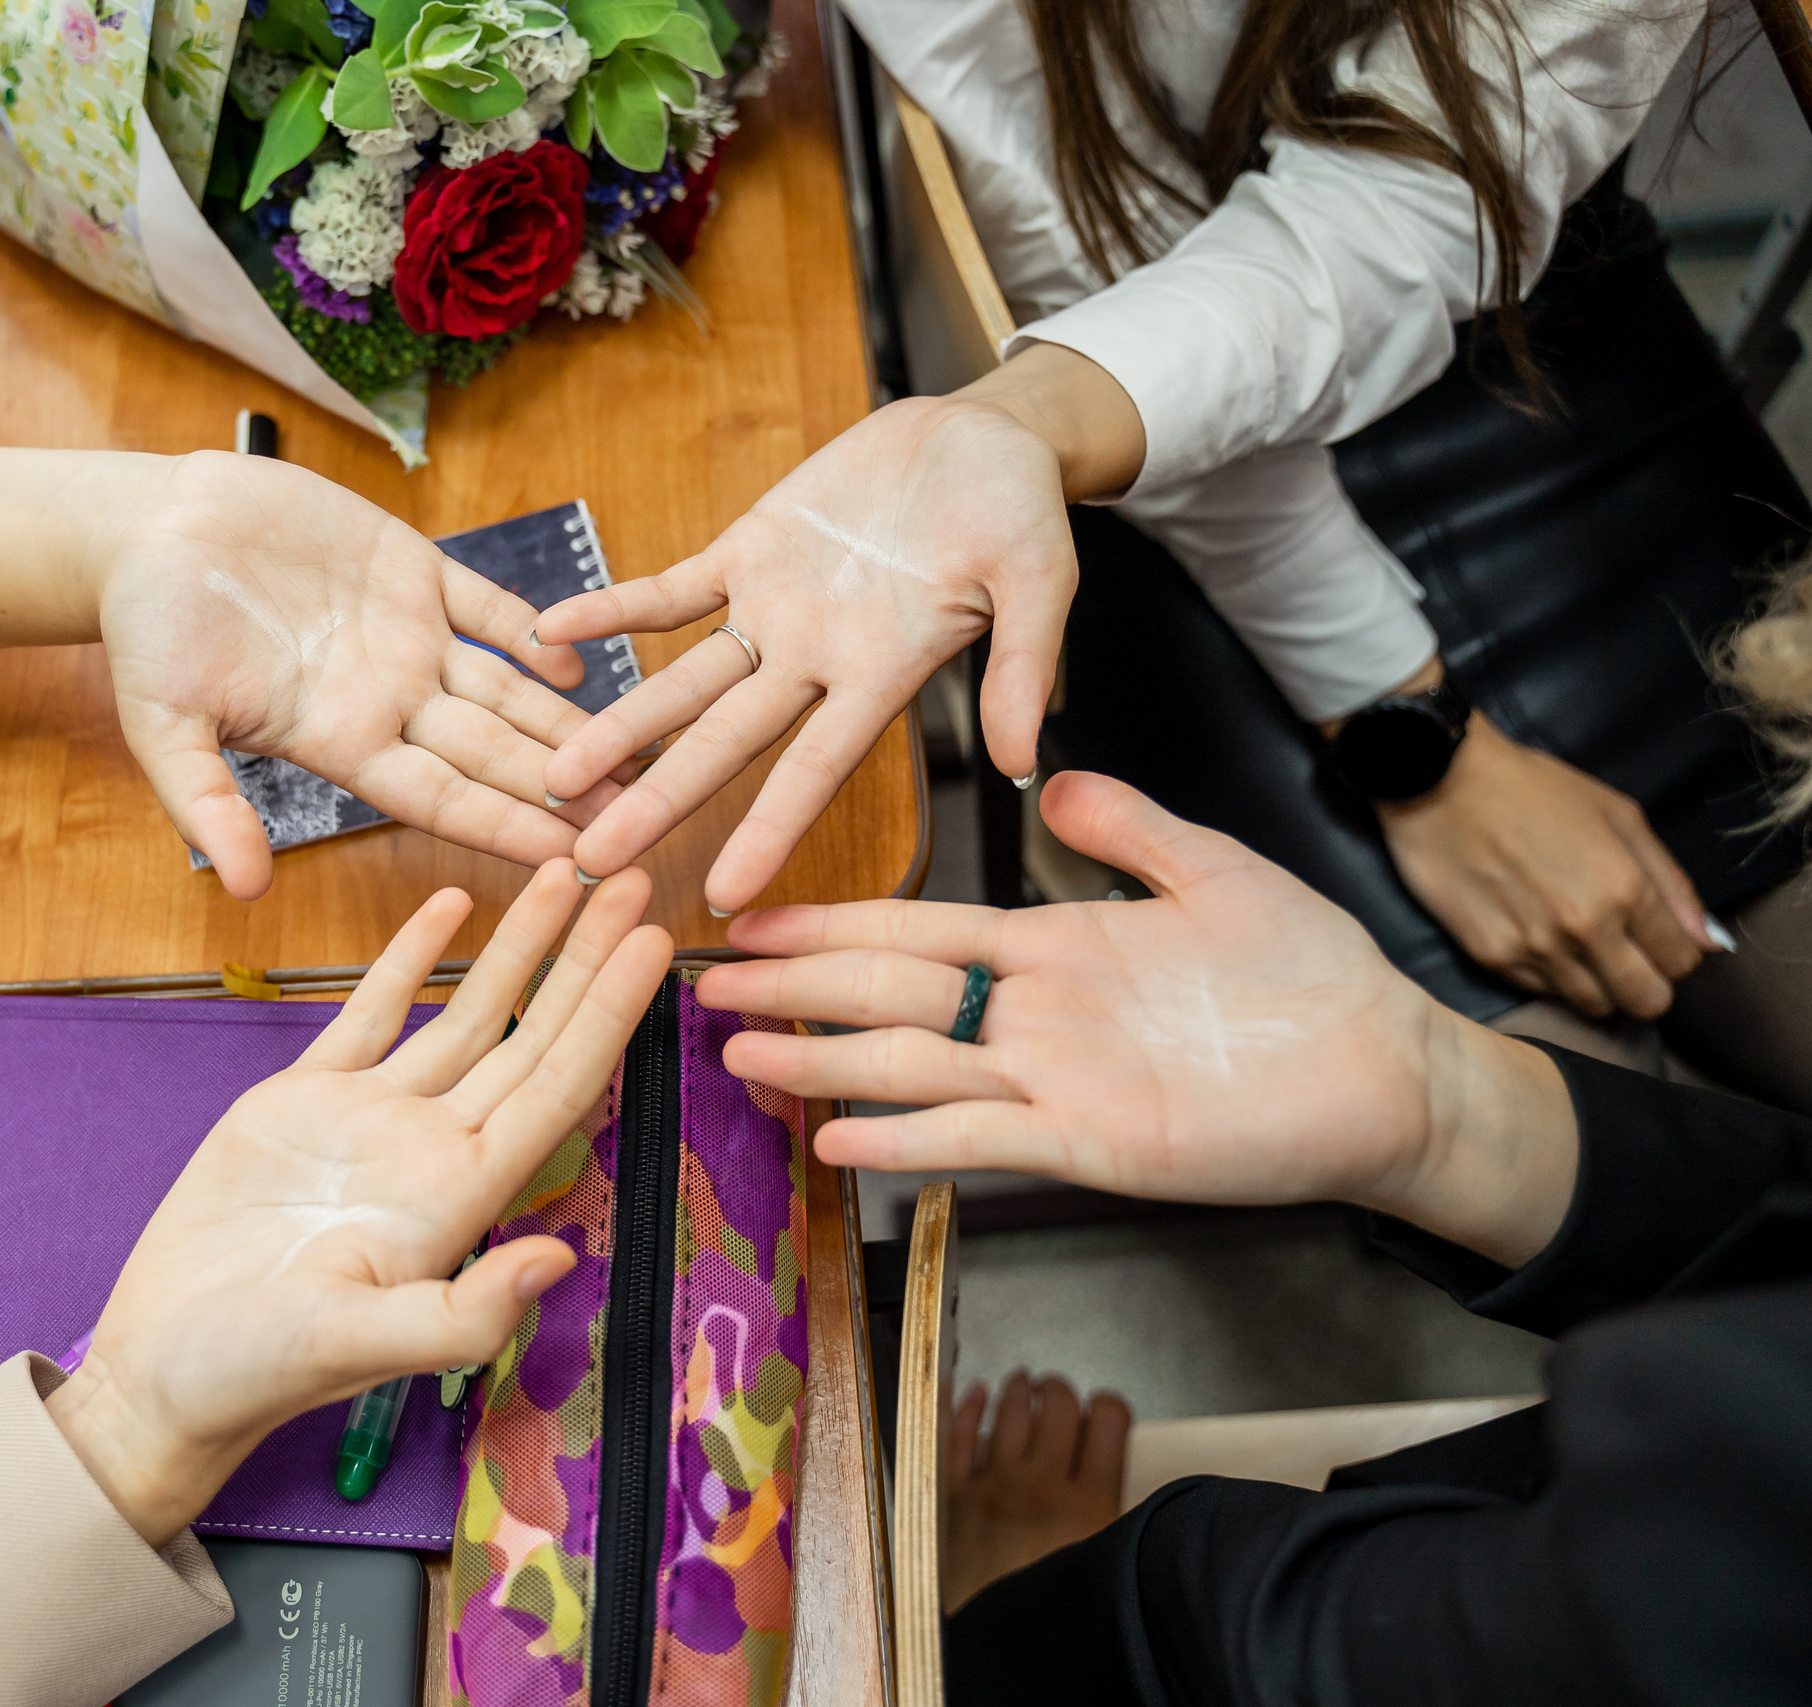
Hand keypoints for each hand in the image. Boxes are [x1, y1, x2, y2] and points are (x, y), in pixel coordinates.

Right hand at [0, 446, 625, 900]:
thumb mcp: (163, 727)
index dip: (509, 827)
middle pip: (494, 754)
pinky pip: (487, 605)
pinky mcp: (410, 569)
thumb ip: (208, 806)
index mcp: (339, 741)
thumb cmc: (146, 630)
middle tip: (638, 823)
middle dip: (563, 790)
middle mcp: (386, 698)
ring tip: (637, 755)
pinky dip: (534, 628)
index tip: (572, 861)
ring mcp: (405, 636)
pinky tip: (584, 657)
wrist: (146, 529)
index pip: (443, 799)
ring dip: (568, 722)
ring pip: (506, 689)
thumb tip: (244, 890)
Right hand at [43, 859, 673, 1544]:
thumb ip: (458, 1314)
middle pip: (532, 1035)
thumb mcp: (357, 1344)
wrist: (167, 1370)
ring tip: (561, 873)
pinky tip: (450, 907)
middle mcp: (434, 1149)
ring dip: (518, 946)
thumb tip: (559, 1261)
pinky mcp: (305, 1100)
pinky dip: (411, 957)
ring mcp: (374, 1120)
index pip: (557, 1087)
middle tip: (634, 877)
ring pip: (467, 1013)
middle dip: (584, 958)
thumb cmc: (256, 1371)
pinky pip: (374, 1012)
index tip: (654, 946)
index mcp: (460, 1198)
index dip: (608, 1015)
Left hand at [533, 345, 1141, 912]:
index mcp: (882, 676)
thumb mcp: (1041, 582)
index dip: (767, 831)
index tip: (721, 896)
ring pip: (683, 683)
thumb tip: (1019, 762)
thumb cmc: (1022, 509)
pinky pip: (668, 591)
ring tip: (554, 777)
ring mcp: (775, 609)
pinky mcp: (749, 549)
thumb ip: (1021, 669)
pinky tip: (551, 632)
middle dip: (658, 802)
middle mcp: (816, 660)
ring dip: (620, 726)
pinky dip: (612, 609)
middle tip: (592, 862)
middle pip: (724, 744)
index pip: (814, 771)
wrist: (985, 436)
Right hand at [694, 772, 1581, 1268]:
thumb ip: (1126, 830)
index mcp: (1050, 950)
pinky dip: (905, 1139)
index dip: (831, 923)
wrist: (1386, 1066)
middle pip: (888, 997)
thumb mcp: (1210, 873)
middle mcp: (1031, 1018)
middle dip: (797, 986)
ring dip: (824, 1060)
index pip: (914, 931)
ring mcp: (1051, 1084)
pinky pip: (977, 1139)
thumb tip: (1046, 781)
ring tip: (742, 1051)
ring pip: (910, 1068)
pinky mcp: (1088, 1143)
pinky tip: (836, 1135)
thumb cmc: (1305, 975)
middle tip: (707, 982)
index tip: (752, 913)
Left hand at [941, 1373, 1128, 1611]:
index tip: (1104, 1410)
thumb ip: (1114, 1517)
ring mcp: (993, 1486)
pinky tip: (977, 1394)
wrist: (999, 1655)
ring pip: (1009, 1412)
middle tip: (1058, 1391)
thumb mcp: (1111, 1562)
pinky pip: (957, 1437)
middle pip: (1057, 1406)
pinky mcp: (953, 1499)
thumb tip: (1114, 1480)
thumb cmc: (1059, 1618)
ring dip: (1019, 1390)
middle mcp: (1042, 1484)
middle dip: (1061, 1391)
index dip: (1108, 1406)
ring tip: (1024, 1382)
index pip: (1109, 1419)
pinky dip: (968, 1409)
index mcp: (1091, 1502)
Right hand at [1379, 715, 1711, 1018]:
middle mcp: (1584, 928)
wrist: (1436, 780)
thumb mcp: (1617, 814)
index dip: (1676, 952)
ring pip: (1593, 1005)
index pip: (1682, 961)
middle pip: (1645, 1000)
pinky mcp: (1490, 957)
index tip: (1656, 938)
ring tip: (1580, 950)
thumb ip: (1670, 881)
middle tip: (1628, 959)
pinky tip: (1537, 940)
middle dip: (1647, 984)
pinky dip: (1550, 977)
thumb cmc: (1532, 787)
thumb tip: (1708, 939)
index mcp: (1625, 888)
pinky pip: (1542, 992)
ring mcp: (1534, 948)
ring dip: (1597, 984)